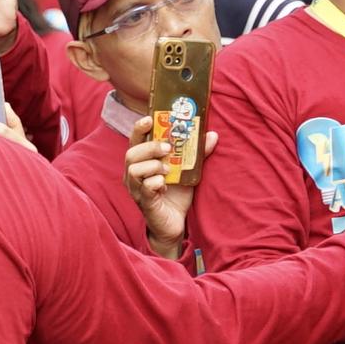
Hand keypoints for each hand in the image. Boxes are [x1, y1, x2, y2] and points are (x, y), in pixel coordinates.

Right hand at [130, 122, 210, 246]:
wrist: (175, 224)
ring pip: (134, 170)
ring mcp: (137, 190)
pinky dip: (156, 182)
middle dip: (150, 147)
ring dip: (153, 165)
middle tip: (168, 148)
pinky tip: (165, 185)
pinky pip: (145, 188)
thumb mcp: (188, 171)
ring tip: (168, 170)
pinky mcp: (145, 203)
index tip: (150, 119)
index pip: (134, 140)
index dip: (139, 128)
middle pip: (131, 154)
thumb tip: (213, 135)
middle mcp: (134, 175)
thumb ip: (197, 153)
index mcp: (142, 163)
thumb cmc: (176, 195)